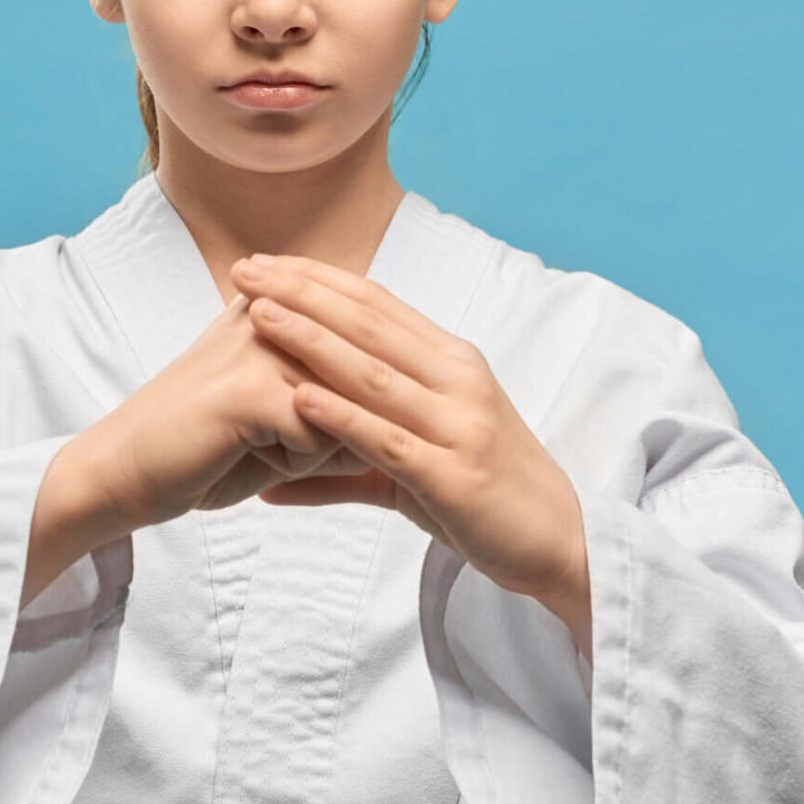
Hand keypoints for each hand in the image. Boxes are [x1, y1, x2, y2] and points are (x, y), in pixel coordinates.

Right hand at [84, 288, 371, 530]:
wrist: (125, 469)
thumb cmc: (208, 446)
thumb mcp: (283, 410)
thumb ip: (340, 395)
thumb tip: (404, 406)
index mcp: (281, 304)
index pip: (367, 342)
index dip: (355, 397)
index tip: (293, 413)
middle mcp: (274, 310)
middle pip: (364, 376)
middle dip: (340, 425)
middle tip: (273, 437)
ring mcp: (261, 344)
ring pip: (347, 406)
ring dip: (316, 444)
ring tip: (258, 442)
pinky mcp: (250, 387)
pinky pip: (319, 434)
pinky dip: (294, 461)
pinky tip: (244, 452)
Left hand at [230, 254, 589, 612]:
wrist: (557, 542)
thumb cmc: (480, 496)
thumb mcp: (412, 466)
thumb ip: (342, 463)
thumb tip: (269, 482)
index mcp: (451, 362)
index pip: (376, 304)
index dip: (318, 279)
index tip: (264, 261)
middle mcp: (458, 381)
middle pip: (370, 326)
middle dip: (302, 294)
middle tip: (245, 270)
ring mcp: (459, 426)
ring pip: (375, 375)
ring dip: (312, 341)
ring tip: (259, 316)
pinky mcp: (455, 475)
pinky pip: (389, 441)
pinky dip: (342, 419)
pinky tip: (299, 400)